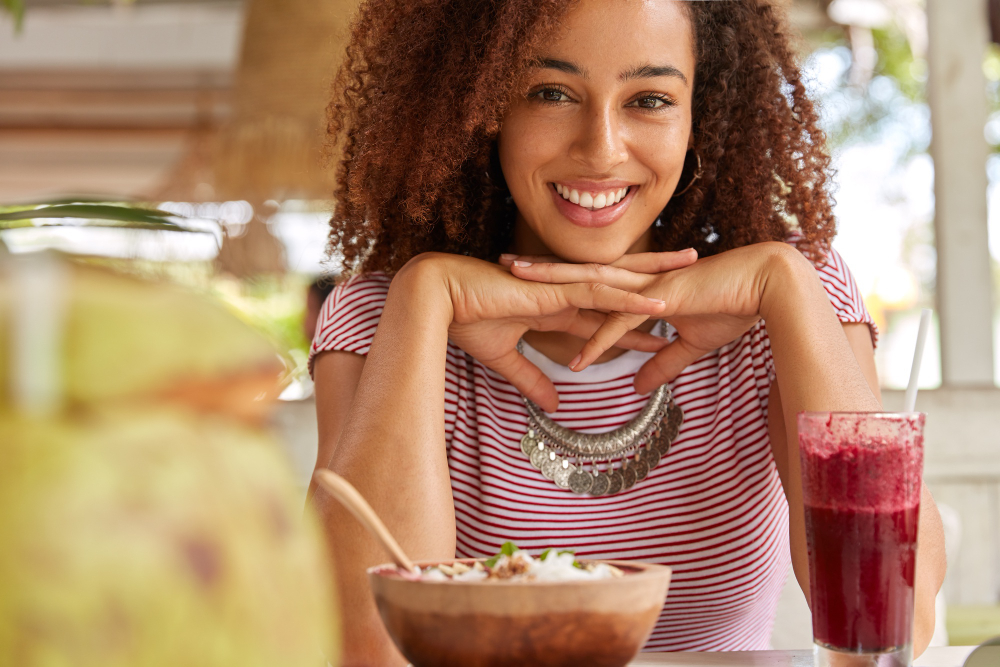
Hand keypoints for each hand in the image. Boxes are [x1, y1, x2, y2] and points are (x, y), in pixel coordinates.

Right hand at [399, 253, 671, 410]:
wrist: (439, 299)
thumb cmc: (465, 321)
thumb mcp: (505, 358)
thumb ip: (532, 379)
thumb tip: (554, 403)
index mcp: (556, 305)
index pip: (605, 313)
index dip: (636, 319)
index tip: (667, 323)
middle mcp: (566, 292)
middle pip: (622, 284)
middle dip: (659, 276)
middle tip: (695, 267)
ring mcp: (563, 289)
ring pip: (620, 281)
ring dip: (657, 276)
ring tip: (692, 269)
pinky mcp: (555, 291)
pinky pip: (599, 294)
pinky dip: (629, 298)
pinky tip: (658, 300)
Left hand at [506, 243, 796, 393]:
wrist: (766, 288)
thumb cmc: (731, 308)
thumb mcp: (691, 344)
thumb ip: (662, 363)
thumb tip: (639, 386)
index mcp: (638, 285)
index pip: (588, 280)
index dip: (557, 279)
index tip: (525, 280)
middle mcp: (636, 281)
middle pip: (578, 273)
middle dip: (540, 270)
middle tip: (502, 266)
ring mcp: (647, 288)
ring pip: (590, 286)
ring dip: (555, 289)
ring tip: (519, 289)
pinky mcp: (663, 300)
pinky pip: (623, 324)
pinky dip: (600, 343)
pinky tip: (577, 360)